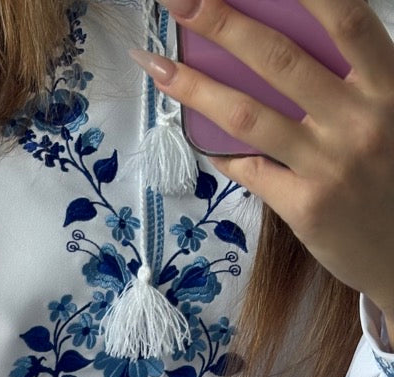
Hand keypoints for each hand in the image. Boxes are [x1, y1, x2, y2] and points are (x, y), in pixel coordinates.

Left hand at [128, 0, 393, 311]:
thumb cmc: (392, 171)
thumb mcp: (389, 112)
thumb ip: (349, 81)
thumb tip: (273, 46)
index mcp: (387, 84)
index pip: (345, 20)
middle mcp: (360, 119)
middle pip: (279, 58)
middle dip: (223, 22)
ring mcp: (330, 165)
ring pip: (248, 115)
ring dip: (195, 86)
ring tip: (156, 65)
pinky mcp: (306, 207)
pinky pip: (249, 169)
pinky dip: (219, 149)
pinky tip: (193, 129)